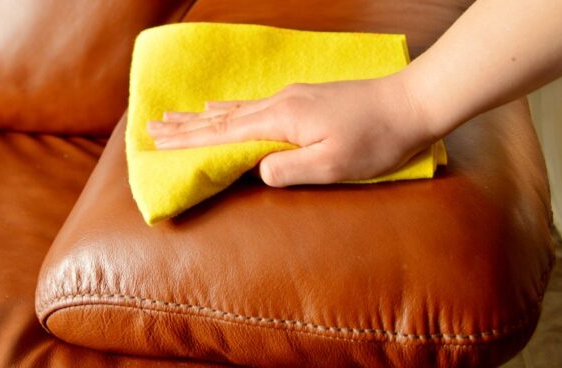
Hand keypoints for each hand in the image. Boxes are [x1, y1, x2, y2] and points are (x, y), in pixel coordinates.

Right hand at [147, 76, 442, 186]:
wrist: (411, 103)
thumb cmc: (376, 140)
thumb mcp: (334, 165)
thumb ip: (290, 170)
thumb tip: (257, 171)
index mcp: (281, 120)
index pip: (223, 133)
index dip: (188, 141)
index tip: (156, 143)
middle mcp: (279, 104)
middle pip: (220, 118)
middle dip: (183, 126)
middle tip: (150, 128)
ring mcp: (291, 98)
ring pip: (233, 109)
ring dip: (200, 117)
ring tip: (174, 117)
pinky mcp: (303, 100)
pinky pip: (251, 105)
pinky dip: (227, 110)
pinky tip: (220, 108)